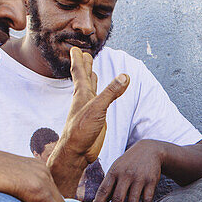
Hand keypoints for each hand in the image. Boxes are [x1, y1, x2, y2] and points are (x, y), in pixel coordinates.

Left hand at [48, 47, 128, 196]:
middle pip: (84, 78)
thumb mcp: (98, 108)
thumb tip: (125, 76)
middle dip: (84, 66)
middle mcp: (84, 100)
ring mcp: (89, 110)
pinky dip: (99, 95)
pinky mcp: (95, 120)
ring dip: (90, 79)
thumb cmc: (81, 131)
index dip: (78, 60)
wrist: (76, 153)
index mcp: (81, 94)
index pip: (79, 72)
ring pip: (90, 89)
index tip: (75, 49)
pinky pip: (98, 102)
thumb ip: (111, 92)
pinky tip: (100, 97)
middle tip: (84, 54)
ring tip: (92, 71)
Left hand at [92, 140, 166, 201]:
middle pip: (118, 198)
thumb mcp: (116, 169)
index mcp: (114, 172)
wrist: (150, 150)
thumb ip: (108, 186)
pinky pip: (147, 200)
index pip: (104, 190)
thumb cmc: (128, 163)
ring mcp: (139, 178)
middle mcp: (126, 175)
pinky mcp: (152, 182)